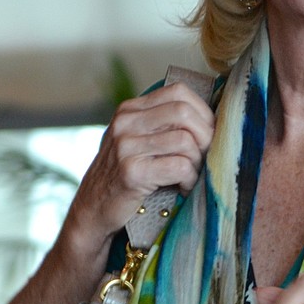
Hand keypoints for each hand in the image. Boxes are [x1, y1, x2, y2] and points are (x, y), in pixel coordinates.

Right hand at [67, 80, 215, 246]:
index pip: (178, 92)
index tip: (208, 134)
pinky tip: (183, 188)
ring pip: (185, 141)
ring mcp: (126, 146)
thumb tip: (210, 118)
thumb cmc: (123, 177)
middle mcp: (126, 123)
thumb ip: (162, 125)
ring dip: (197, 163)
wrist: (93, 210)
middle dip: (205, 136)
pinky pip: (179, 167)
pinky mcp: (132, 172)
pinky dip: (189, 180)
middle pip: (184, 113)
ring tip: (190, 176)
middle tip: (205, 157)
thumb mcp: (135, 142)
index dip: (203, 112)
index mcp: (130, 110)